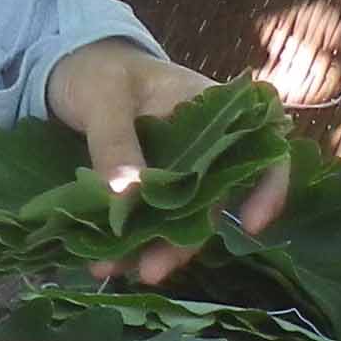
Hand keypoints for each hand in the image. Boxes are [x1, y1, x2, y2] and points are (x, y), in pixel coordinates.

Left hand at [45, 38, 287, 285]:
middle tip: (150, 271)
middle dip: (184, 242)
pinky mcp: (150, 189)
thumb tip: (126, 197)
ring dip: (149, 249)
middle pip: (212, 201)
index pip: (263, 149)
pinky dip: (127, 242)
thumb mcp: (104, 98)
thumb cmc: (100, 70)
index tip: (249, 225)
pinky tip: (100, 261)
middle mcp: (204, 147)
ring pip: (178, 220)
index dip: (268, 189)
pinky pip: (147, 221)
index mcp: (212, 111)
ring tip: (109, 270)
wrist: (72, 68)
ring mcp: (178, 171)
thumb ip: (116, 142)